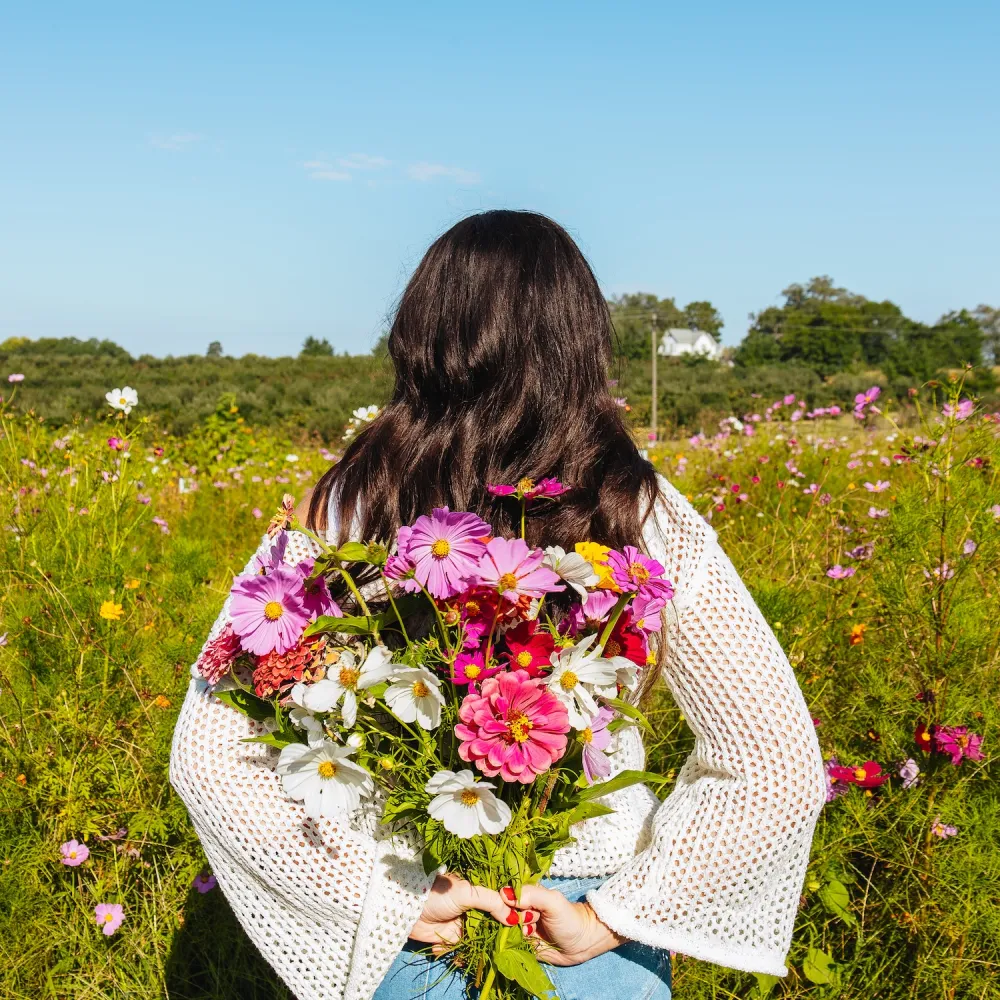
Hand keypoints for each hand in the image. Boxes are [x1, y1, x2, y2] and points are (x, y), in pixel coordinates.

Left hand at [410, 873, 513, 951]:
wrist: (410, 910)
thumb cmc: (439, 893)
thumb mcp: (467, 892)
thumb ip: (491, 902)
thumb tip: (514, 918)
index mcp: (479, 890)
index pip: (502, 900)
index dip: (514, 910)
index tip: (529, 920)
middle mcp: (475, 906)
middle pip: (496, 920)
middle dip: (505, 931)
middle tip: (519, 940)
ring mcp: (467, 923)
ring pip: (486, 936)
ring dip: (493, 944)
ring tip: (505, 951)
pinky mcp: (457, 939)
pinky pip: (471, 948)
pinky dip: (476, 953)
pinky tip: (482, 955)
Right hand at [506, 883, 625, 965]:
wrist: (581, 944)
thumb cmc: (569, 919)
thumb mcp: (552, 902)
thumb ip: (531, 894)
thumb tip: (504, 893)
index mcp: (525, 894)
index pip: (503, 894)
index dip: (502, 902)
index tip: (512, 910)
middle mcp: (518, 910)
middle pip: (500, 913)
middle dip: (511, 920)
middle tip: (530, 922)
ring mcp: (518, 928)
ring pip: (503, 930)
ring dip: (514, 934)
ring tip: (532, 934)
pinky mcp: (520, 945)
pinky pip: (508, 945)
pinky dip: (512, 946)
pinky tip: (526, 943)